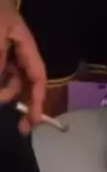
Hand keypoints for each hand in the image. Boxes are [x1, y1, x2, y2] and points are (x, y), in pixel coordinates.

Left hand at [0, 0, 46, 133]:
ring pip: (6, 78)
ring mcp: (5, 50)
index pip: (37, 78)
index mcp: (26, 47)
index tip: (31, 124)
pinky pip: (0, 69)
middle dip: (13, 98)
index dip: (37, 101)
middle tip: (2, 110)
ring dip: (1, 88)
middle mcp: (18, 52)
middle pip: (22, 82)